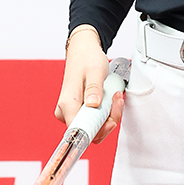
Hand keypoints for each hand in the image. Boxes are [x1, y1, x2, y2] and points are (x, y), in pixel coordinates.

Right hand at [55, 26, 123, 144]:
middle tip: (117, 99)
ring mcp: (72, 113)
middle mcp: (66, 112)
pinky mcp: (80, 111)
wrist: (83, 52)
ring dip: (109, 116)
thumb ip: (94, 88)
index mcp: (67, 104)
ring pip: (94, 128)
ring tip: (115, 96)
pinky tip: (112, 99)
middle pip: (89, 132)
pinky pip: (95, 121)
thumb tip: (93, 105)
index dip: (98, 129)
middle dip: (108, 120)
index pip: (79, 132)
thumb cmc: (87, 59)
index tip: (110, 117)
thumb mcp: (95, 70)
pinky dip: (107, 113)